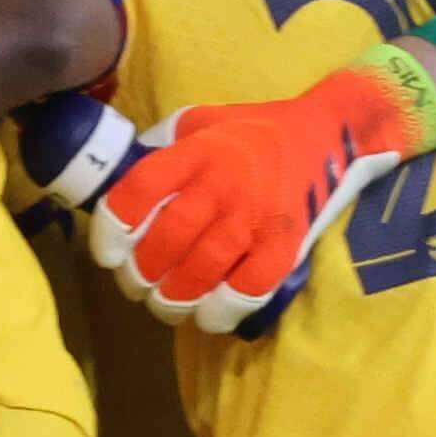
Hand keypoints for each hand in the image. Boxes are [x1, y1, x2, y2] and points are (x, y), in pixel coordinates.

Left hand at [86, 60, 430, 330]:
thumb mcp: (200, 123)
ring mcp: (256, 216)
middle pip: (165, 242)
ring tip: (166, 303)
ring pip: (200, 272)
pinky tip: (207, 313)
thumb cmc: (253, 133)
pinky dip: (220, 311)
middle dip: (140, 275)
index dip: (111, 229)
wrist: (327, 133)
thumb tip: (114, 179)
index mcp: (197, 151)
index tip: (108, 253)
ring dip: (172, 300)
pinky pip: (246, 290)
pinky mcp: (285, 244)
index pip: (139, 192)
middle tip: (136, 284)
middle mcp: (224, 184)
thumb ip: (161, 149)